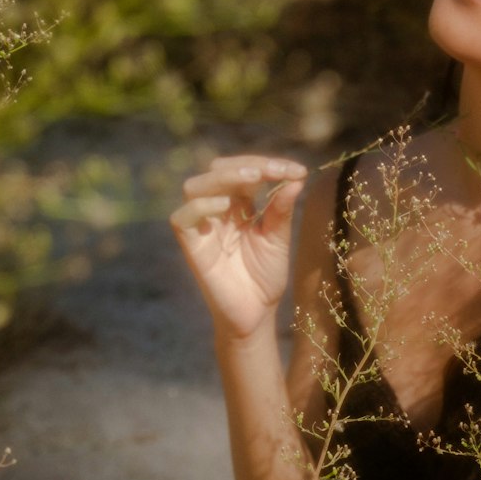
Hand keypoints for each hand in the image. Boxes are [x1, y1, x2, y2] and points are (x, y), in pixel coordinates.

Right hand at [170, 155, 307, 338]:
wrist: (256, 314)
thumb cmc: (266, 277)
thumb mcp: (278, 240)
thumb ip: (281, 211)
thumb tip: (295, 179)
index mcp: (239, 205)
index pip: (245, 172)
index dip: (268, 165)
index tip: (299, 171)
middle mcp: (217, 211)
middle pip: (217, 171)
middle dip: (246, 165)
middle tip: (276, 171)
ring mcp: (202, 227)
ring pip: (195, 186)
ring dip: (222, 177)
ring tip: (252, 180)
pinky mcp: (191, 246)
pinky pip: (182, 218)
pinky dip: (200, 207)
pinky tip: (226, 208)